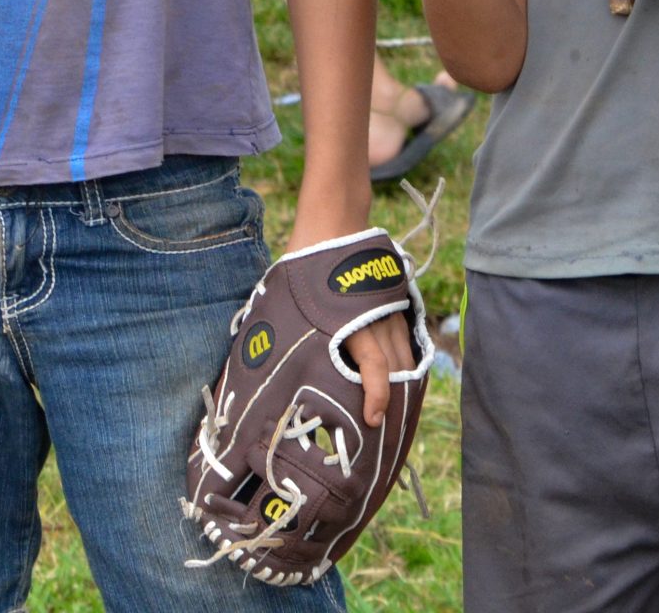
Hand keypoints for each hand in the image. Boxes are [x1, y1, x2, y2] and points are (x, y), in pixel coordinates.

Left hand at [287, 186, 407, 427]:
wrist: (334, 223)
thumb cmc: (305, 262)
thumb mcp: (287, 296)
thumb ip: (281, 326)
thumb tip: (252, 356)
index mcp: (349, 321)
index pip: (374, 366)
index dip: (377, 396)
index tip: (373, 419)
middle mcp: (375, 319)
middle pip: (396, 369)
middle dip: (394, 402)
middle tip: (385, 434)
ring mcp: (389, 311)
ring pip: (405, 357)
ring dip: (403, 386)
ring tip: (397, 416)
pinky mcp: (395, 304)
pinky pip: (406, 341)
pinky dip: (406, 363)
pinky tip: (402, 382)